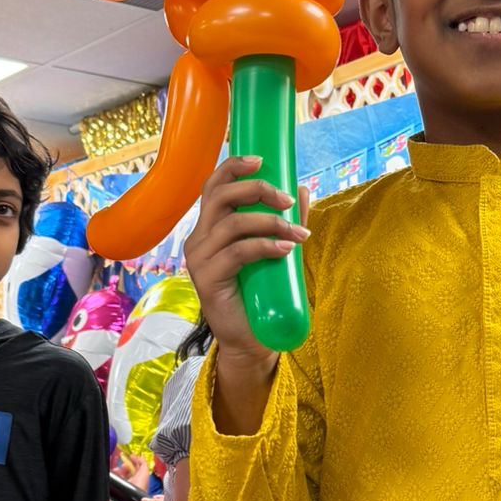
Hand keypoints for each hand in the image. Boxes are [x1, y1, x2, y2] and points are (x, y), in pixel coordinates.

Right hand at [183, 156, 308, 371]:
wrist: (250, 340)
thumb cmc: (261, 295)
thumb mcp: (275, 251)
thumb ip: (284, 221)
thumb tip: (302, 189)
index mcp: (210, 228)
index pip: (213, 186)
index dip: (234, 167)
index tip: (262, 161)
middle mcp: (199, 239)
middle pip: (219, 196)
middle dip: (256, 190)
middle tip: (288, 200)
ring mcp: (200, 259)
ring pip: (232, 223)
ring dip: (270, 222)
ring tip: (299, 233)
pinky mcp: (208, 279)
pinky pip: (238, 252)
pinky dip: (265, 245)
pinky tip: (286, 249)